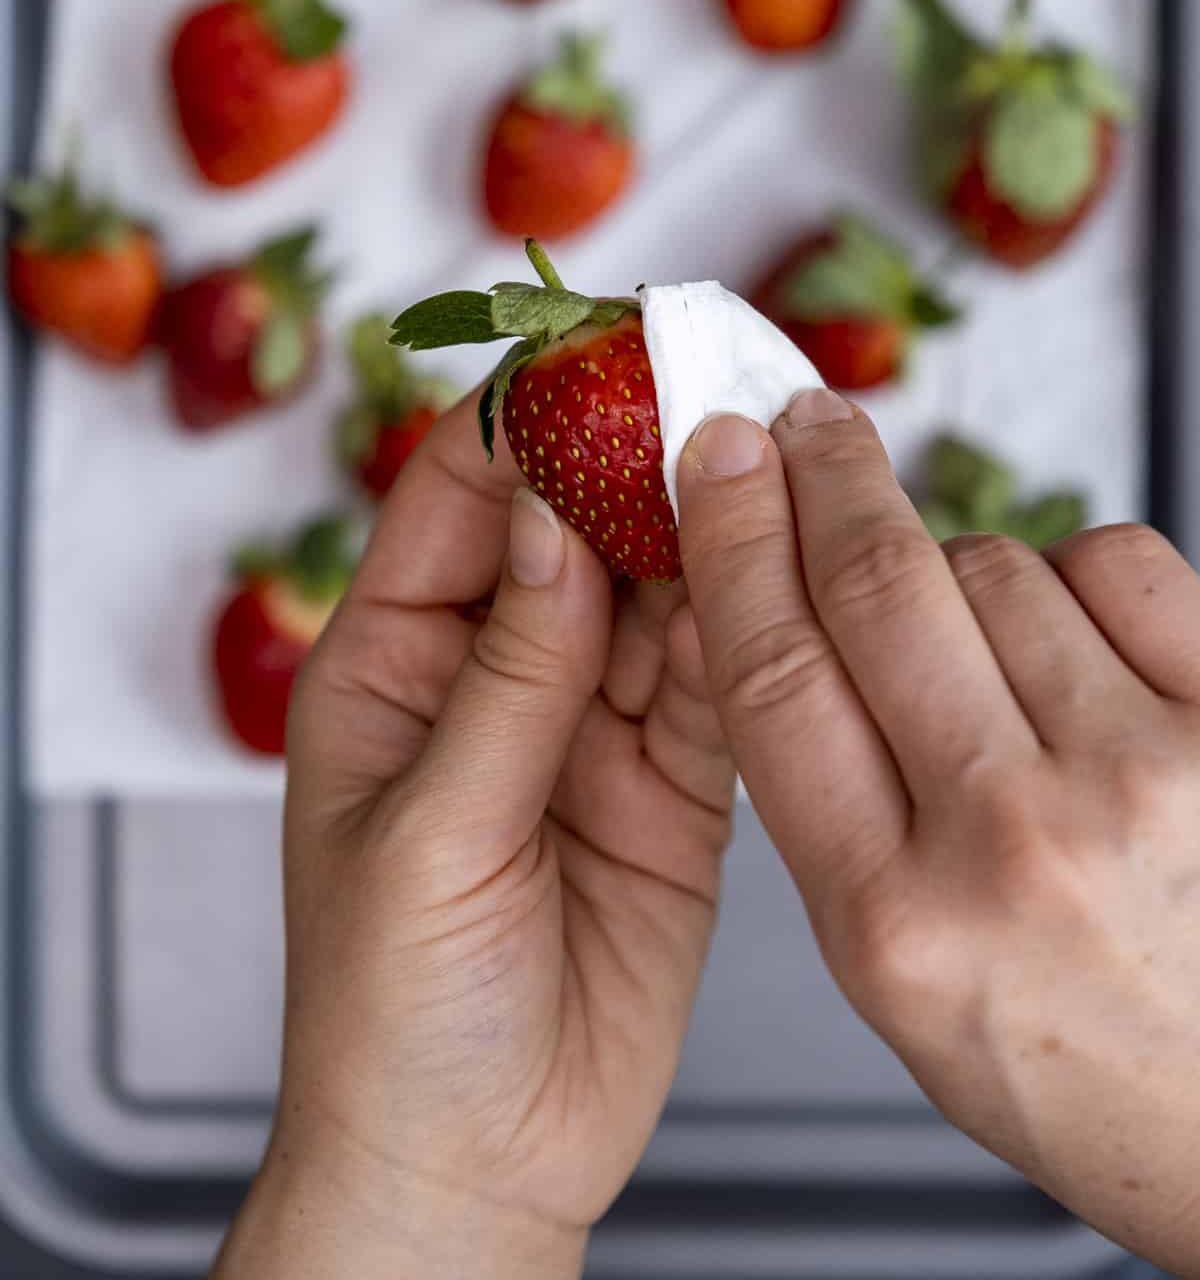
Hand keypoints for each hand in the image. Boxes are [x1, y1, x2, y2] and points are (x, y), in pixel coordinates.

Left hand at [215, 395, 732, 1279]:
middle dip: (633, 462)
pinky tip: (782, 576)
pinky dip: (750, 632)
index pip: (458, 503)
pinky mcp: (672, 786)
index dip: (524, 423)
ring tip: (764, 460)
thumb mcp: (428, 833)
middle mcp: (495, 677)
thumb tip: (553, 520)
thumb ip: (507, 679)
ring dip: (704, 534)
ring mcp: (588, 727)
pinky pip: (716, 685)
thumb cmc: (390, 1013)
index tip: (596, 358)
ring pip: (657, 595)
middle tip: (708, 391)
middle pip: (572, 530)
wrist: (474, 1165)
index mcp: (394, 666)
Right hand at [677, 391, 1199, 1279]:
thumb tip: (788, 603)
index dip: (733, 539)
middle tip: (803, 420)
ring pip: (996, 566)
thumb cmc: (1078, 1056)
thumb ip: (832, 806)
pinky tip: (1081, 646)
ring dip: (970, 572)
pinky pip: (1113, 563)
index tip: (717, 458)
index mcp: (893, 924)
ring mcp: (1138, 777)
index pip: (774, 675)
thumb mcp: (902, 978)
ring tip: (998, 653)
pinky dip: (1080, 576)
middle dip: (826, 472)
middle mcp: (1010, 845)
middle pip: (875, 584)